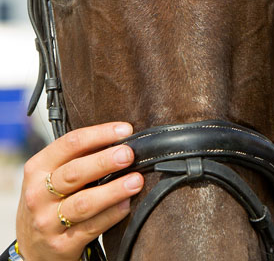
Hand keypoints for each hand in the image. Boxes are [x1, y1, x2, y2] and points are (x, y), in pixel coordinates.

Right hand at [15, 123, 143, 260]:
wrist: (31, 248)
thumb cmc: (50, 202)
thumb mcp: (52, 178)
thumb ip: (79, 159)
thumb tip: (121, 140)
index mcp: (37, 169)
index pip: (68, 144)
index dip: (99, 134)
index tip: (125, 130)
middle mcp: (38, 194)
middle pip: (74, 173)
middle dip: (104, 162)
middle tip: (129, 154)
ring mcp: (48, 221)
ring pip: (84, 203)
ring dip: (113, 190)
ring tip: (136, 181)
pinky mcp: (61, 244)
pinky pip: (92, 227)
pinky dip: (112, 215)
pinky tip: (127, 205)